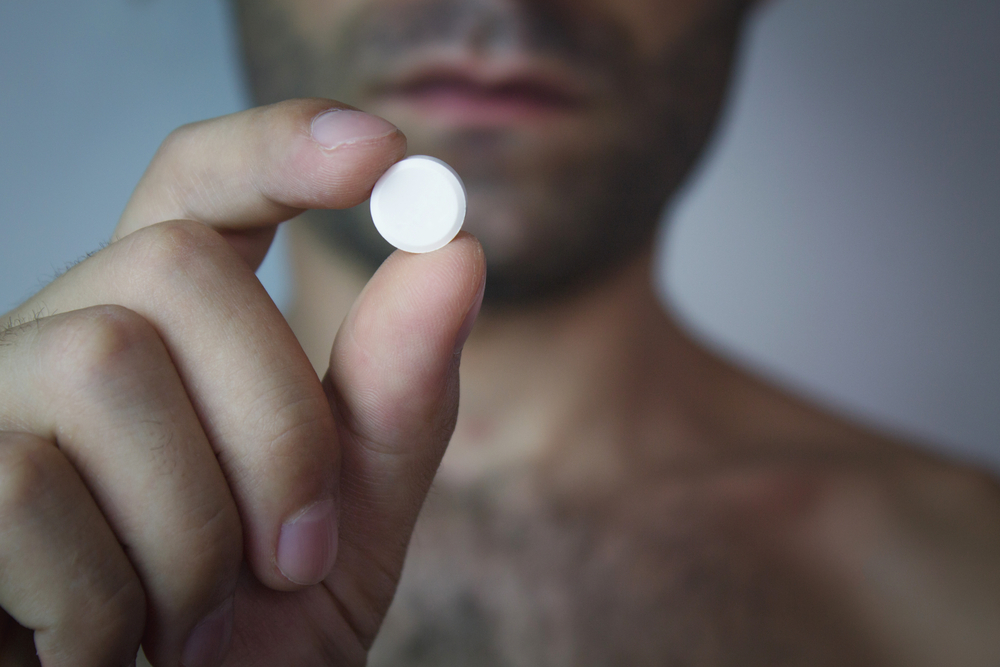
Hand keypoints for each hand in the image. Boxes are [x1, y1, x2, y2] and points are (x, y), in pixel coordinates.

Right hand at [0, 99, 485, 666]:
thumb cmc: (246, 639)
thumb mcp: (346, 518)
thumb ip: (396, 395)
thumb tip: (457, 252)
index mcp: (168, 336)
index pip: (199, 187)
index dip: (277, 149)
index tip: (381, 151)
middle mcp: (61, 338)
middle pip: (175, 269)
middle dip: (275, 429)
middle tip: (294, 558)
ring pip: (103, 366)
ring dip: (193, 533)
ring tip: (188, 624)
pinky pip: (24, 490)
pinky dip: (104, 603)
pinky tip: (102, 650)